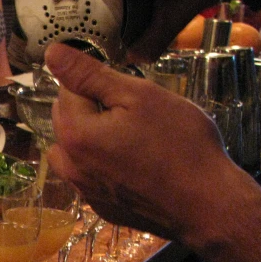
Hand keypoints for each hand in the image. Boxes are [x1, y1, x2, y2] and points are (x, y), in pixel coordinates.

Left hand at [44, 42, 235, 240]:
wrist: (208, 205)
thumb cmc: (180, 145)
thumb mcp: (139, 96)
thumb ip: (89, 74)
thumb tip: (52, 54)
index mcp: (75, 134)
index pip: (66, 90)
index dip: (96, 81)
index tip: (125, 88)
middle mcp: (71, 166)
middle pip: (66, 120)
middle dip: (91, 108)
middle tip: (134, 111)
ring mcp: (86, 191)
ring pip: (73, 150)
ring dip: (91, 137)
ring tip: (129, 135)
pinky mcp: (102, 208)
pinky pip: (90, 176)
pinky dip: (102, 165)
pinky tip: (134, 163)